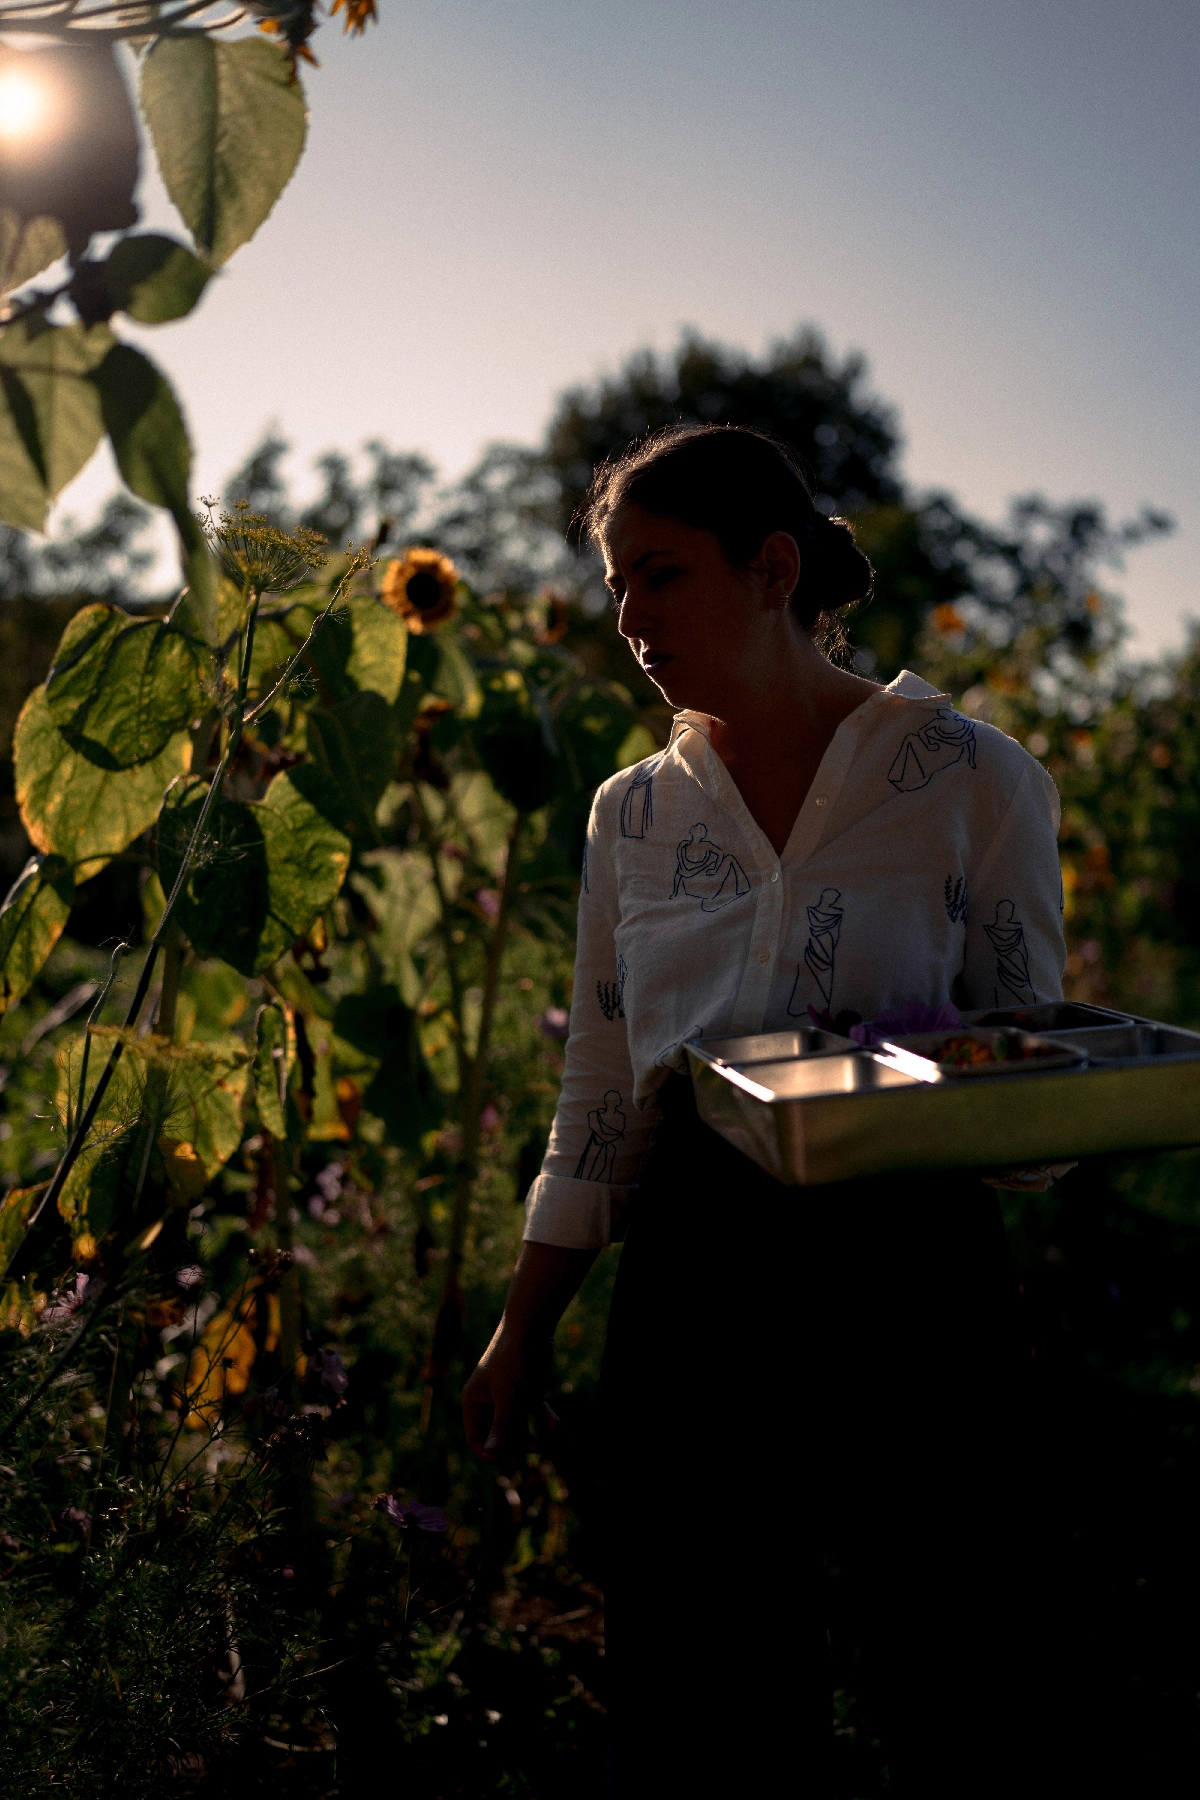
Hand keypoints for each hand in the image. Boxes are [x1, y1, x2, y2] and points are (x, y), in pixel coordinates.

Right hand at [462, 1325, 559, 1463]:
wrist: (532, 1328)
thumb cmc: (513, 1360)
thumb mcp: (508, 1397)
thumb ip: (502, 1426)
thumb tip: (492, 1454)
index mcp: (474, 1401)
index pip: (475, 1437)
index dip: (488, 1451)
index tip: (504, 1460)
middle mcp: (490, 1402)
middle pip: (500, 1436)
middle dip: (516, 1445)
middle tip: (534, 1448)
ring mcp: (510, 1398)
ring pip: (519, 1428)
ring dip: (533, 1436)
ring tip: (546, 1439)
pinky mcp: (528, 1393)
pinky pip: (534, 1414)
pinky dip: (544, 1420)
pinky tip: (556, 1424)